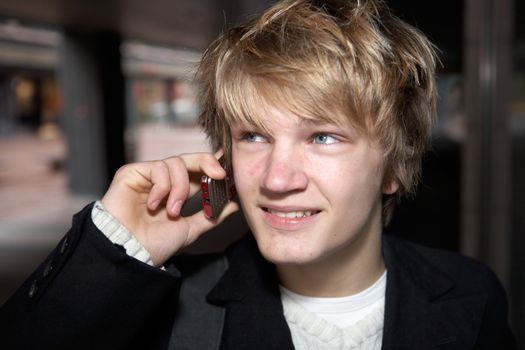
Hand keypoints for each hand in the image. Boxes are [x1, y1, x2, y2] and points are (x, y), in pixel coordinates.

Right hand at [100, 153, 238, 265]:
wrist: (129, 252)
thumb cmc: (153, 244)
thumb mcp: (190, 230)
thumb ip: (211, 216)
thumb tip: (234, 205)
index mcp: (177, 192)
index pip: (198, 171)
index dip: (213, 165)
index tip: (228, 167)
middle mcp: (163, 181)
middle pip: (189, 159)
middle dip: (207, 163)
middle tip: (219, 175)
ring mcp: (148, 176)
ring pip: (175, 164)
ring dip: (179, 189)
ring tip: (172, 211)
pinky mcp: (132, 172)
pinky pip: (157, 168)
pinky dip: (162, 187)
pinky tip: (153, 205)